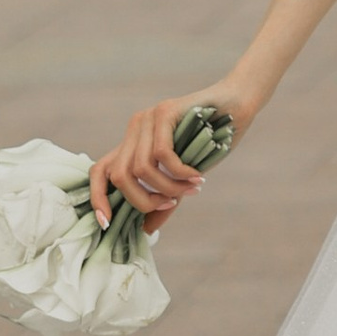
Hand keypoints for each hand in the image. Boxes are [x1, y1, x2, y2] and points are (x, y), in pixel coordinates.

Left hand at [90, 89, 244, 230]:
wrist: (238, 105)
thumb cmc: (212, 141)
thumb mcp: (182, 177)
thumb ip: (163, 199)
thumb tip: (146, 230)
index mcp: (133, 144)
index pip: (100, 171)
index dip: (98, 198)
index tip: (108, 222)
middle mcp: (134, 130)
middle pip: (119, 176)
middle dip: (143, 200)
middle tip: (170, 204)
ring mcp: (147, 119)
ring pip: (141, 168)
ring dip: (167, 187)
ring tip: (190, 189)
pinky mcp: (164, 112)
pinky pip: (162, 154)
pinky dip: (180, 172)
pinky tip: (196, 176)